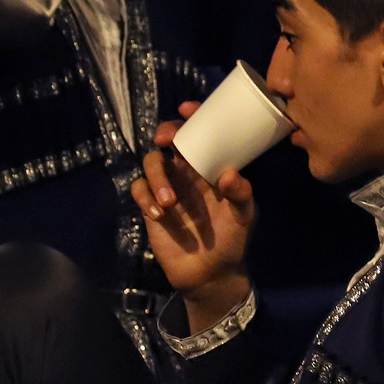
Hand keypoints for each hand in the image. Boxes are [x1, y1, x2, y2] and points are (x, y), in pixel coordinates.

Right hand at [131, 102, 255, 327]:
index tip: (188, 109)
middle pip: (170, 140)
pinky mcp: (150, 206)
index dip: (194, 117)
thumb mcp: (244, 216)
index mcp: (211, 167)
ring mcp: (168, 188)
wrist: (211, 273)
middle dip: (166, 133)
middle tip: (166, 139)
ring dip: (157, 176)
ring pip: (152, 162)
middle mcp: (187, 172)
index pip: (202, 134)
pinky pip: (139, 189)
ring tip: (169, 202)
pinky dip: (145, 197)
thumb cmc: (232, 240)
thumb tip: (229, 175)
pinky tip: (159, 215)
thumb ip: (241, 194)